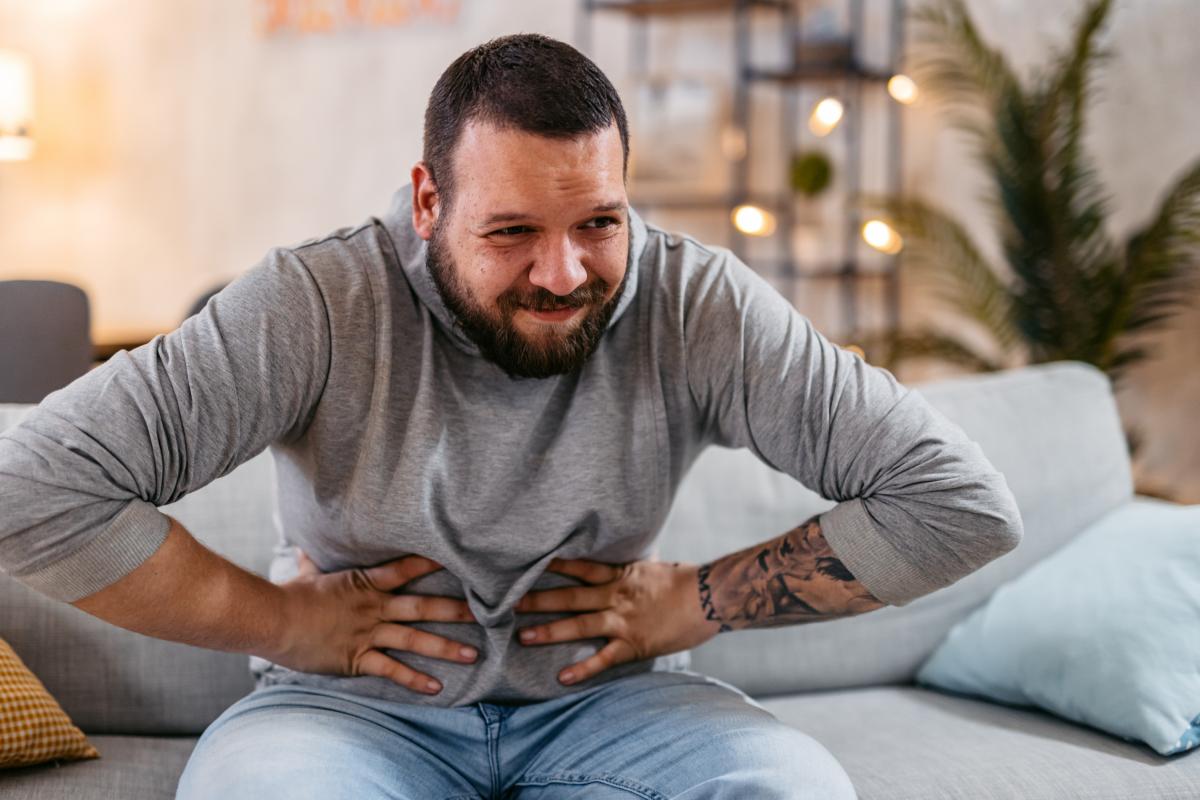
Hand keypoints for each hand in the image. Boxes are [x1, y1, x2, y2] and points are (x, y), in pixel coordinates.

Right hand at [269, 550, 478, 694]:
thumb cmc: (289, 596)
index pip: (405, 569)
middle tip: (488, 612)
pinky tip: (436, 687)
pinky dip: (414, 679)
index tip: (461, 559)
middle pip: (422, 607)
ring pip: (414, 640)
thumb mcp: (306, 574)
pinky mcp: (357, 658)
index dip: (432, 563)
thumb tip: (306, 547)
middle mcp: (373, 607)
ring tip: (473, 654)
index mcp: (364, 583)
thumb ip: (314, 562)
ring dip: (445, 647)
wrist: (272, 620)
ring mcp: (367, 633)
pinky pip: (391, 670)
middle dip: (456, 610)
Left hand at [515, 557, 722, 685]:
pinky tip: (563, 677)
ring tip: (524, 636)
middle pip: (569, 596)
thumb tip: (613, 565)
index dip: (551, 565)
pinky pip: (604, 658)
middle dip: (538, 600)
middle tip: (507, 602)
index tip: (524, 563)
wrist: (711, 597)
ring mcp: (623, 620)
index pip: (578, 567)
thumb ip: (627, 570)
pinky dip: (583, 668)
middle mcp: (616, 596)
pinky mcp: (634, 644)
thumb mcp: (651, 568)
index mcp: (619, 575)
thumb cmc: (684, 581)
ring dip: (550, 631)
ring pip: (580, 624)